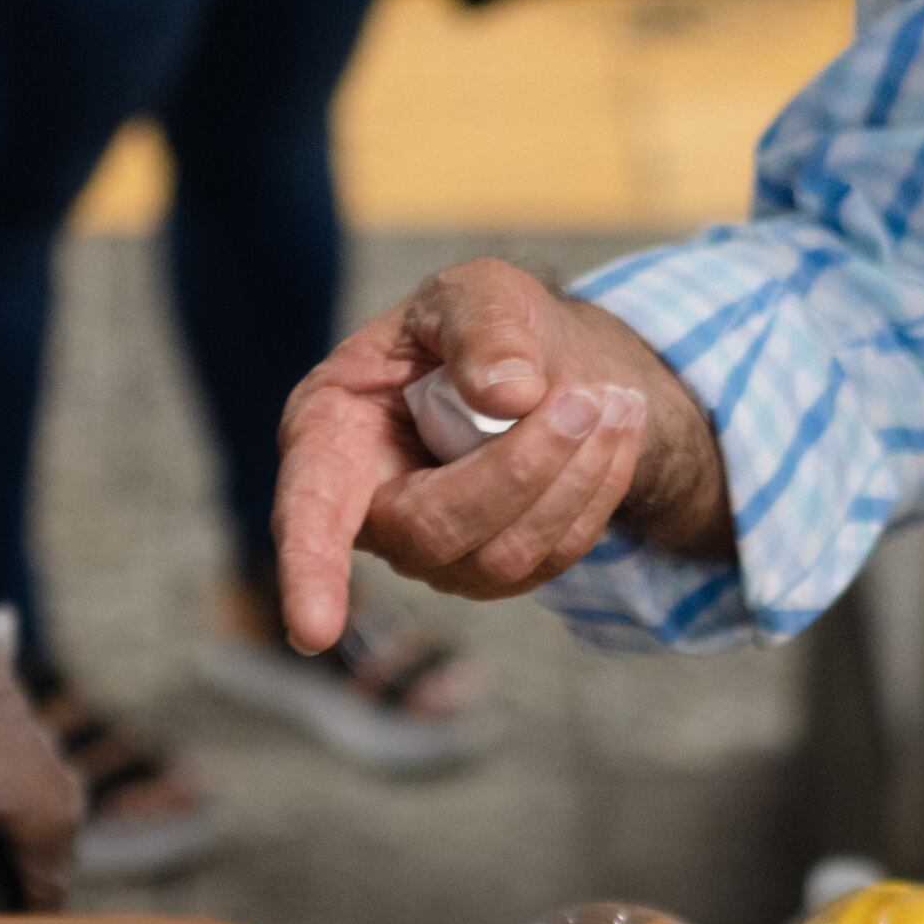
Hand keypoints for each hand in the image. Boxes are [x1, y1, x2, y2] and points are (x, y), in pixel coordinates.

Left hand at [0, 607, 81, 913]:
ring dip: (13, 869)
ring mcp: (63, 792)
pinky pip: (40, 826)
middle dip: (11, 898)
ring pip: (42, 853)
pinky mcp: (50, 775)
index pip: (44, 903)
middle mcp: (67, 814)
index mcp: (50, 830)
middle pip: (45, 880)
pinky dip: (16, 842)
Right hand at [267, 259, 731, 648]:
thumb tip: (509, 396)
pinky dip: (595, 494)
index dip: (310, 570)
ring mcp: (431, 554)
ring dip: (572, 479)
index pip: (310, 513)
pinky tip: (613, 435)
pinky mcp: (492, 572)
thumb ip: (483, 326)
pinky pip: (550, 560)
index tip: (313, 631)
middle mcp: (371, 510)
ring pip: (500, 557)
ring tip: (612, 402)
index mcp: (330, 434)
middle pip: (432, 533)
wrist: (541, 367)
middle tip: (587, 399)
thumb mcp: (477, 292)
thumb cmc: (483, 328)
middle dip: (518, 471)